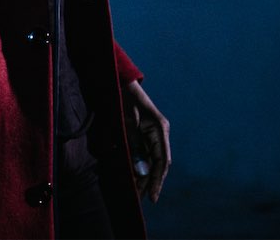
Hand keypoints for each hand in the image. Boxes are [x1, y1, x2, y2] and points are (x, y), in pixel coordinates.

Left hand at [123, 79, 170, 201]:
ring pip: (149, 161)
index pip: (162, 160)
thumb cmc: (123, 97)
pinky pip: (141, 154)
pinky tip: (132, 177)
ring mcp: (150, 134)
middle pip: (157, 164)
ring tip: (137, 192)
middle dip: (150, 181)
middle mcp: (158, 134)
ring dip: (143, 176)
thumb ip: (133, 142)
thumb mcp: (127, 120)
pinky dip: (137, 165)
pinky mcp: (141, 135)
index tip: (153, 196)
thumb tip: (138, 166)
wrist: (118, 81)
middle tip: (141, 198)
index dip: (158, 180)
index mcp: (160, 129)